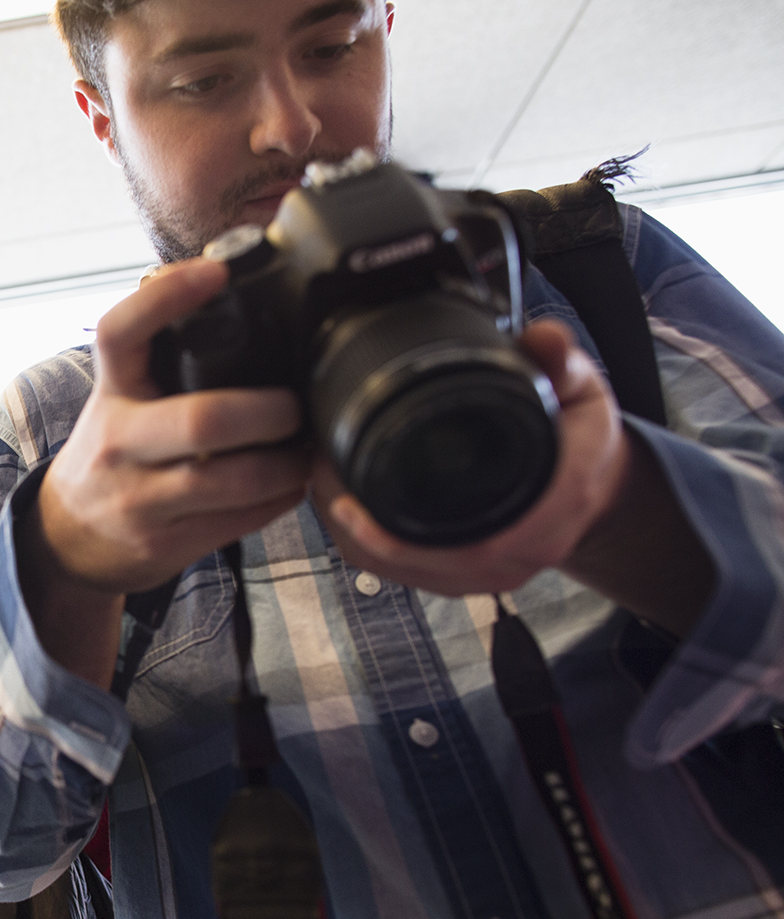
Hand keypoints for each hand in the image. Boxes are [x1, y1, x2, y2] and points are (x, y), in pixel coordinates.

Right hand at [33, 257, 311, 594]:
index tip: (216, 272)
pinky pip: (241, 520)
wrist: (68, 537)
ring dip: (288, 463)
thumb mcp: (118, 398)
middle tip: (293, 405)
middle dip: (269, 411)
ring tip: (304, 448)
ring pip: (236, 480)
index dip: (166, 297)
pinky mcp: (168, 542)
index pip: (120, 333)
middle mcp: (119, 444)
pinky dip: (281, 498)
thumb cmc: (111, 454)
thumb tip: (227, 286)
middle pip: (203, 420)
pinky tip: (290, 483)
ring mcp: (141, 499)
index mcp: (111, 394)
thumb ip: (160, 357)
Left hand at [316, 319, 628, 594]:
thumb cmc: (580, 434)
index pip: (486, 533)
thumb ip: (557, 361)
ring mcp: (496, 572)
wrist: (595, 484)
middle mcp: (526, 547)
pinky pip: (408, 576)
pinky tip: (343, 513)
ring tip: (326, 484)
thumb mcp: (578, 388)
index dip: (410, 529)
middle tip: (325, 470)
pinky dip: (370, 548)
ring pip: (410, 572)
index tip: (354, 498)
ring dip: (359, 536)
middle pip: (431, 559)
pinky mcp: (470, 578)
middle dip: (365, 524)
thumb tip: (545, 338)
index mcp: (558, 499)